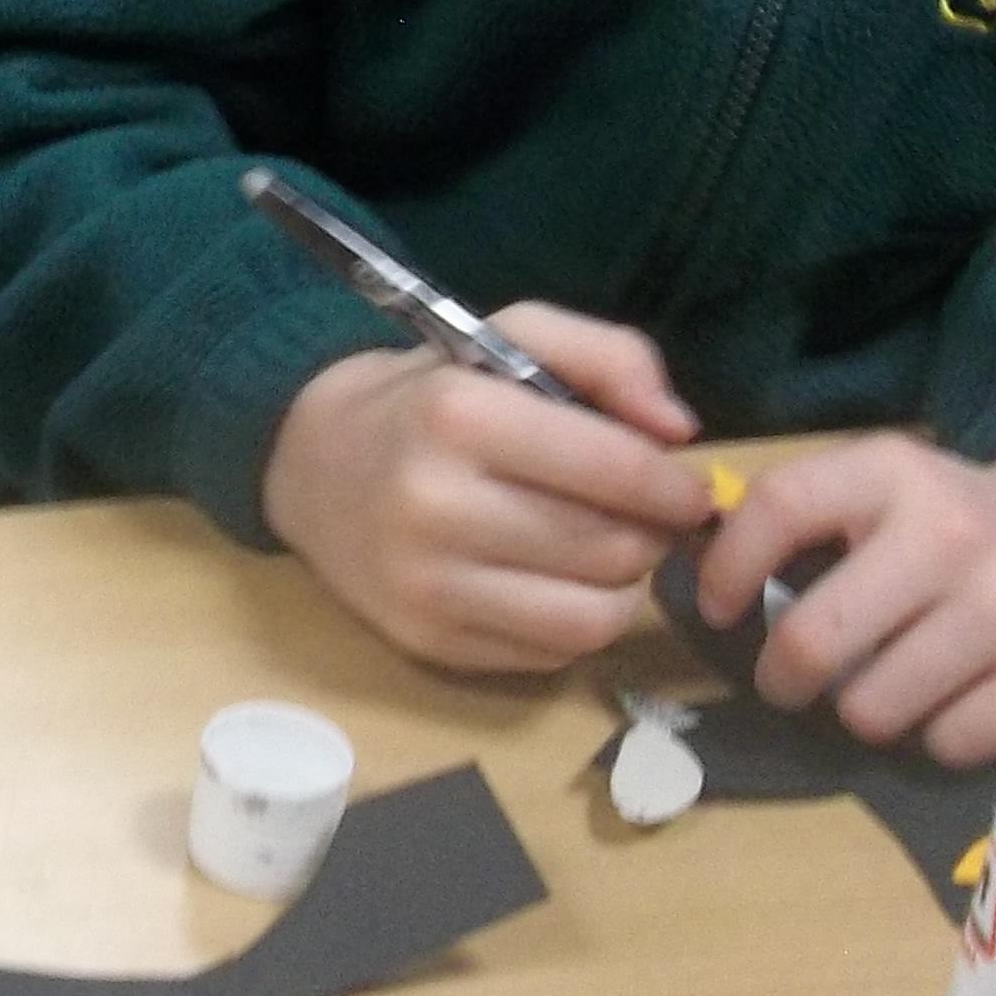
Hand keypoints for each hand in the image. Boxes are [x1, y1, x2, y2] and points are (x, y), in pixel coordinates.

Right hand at [260, 312, 713, 675]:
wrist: (309, 463)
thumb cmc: (427, 396)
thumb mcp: (509, 338)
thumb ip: (608, 356)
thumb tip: (678, 432)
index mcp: (457, 415)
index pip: (614, 470)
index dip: (674, 486)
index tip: (687, 488)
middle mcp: (434, 505)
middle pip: (611, 548)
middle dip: (652, 535)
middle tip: (647, 517)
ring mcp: (425, 585)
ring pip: (591, 618)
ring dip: (624, 587)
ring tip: (610, 551)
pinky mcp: (426, 644)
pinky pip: (551, 656)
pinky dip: (577, 622)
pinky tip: (560, 583)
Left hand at [696, 441, 995, 765]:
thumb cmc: (960, 523)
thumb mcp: (887, 486)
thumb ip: (804, 516)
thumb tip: (696, 568)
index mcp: (894, 473)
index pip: (778, 508)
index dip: (727, 568)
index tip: (720, 608)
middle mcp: (952, 534)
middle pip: (812, 638)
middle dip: (781, 676)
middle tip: (788, 680)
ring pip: (872, 709)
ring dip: (862, 711)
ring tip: (883, 685)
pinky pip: (946, 743)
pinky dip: (935, 735)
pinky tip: (950, 699)